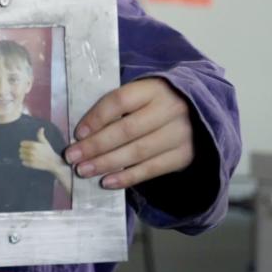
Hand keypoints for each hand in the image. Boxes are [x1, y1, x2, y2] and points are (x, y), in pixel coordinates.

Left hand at [19, 128, 60, 172]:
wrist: (53, 162)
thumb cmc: (48, 151)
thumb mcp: (45, 142)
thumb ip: (40, 135)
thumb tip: (41, 128)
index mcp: (34, 145)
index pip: (22, 144)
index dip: (24, 145)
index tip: (28, 147)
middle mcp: (32, 151)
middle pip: (20, 150)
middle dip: (23, 150)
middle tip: (28, 152)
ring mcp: (31, 158)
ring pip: (21, 156)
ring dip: (24, 156)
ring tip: (29, 156)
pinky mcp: (31, 164)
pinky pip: (23, 162)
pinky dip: (25, 162)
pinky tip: (30, 161)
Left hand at [64, 77, 193, 188]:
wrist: (199, 114)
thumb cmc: (156, 102)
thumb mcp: (141, 94)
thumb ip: (117, 107)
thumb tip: (83, 132)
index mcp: (154, 89)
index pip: (120, 101)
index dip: (96, 118)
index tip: (77, 133)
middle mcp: (170, 110)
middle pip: (126, 130)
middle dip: (95, 146)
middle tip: (72, 157)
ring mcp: (180, 134)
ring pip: (137, 152)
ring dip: (106, 163)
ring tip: (83, 171)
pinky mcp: (184, 156)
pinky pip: (151, 169)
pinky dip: (127, 177)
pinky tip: (107, 182)